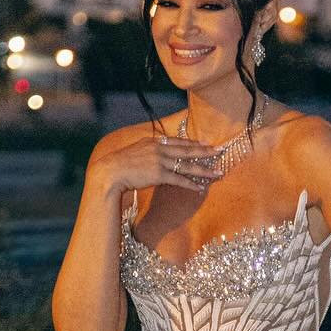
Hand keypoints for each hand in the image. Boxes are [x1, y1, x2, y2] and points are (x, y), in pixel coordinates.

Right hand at [90, 126, 220, 195]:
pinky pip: (179, 179)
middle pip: (188, 150)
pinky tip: (200, 188)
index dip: (194, 143)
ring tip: (217, 173)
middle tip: (220, 151)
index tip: (206, 143)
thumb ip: (149, 152)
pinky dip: (191, 184)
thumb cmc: (120, 165)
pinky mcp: (159, 174)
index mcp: (154, 142)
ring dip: (204, 170)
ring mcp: (160, 161)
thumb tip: (157, 158)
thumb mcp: (136, 152)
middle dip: (206, 151)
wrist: (110, 172)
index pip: (179, 142)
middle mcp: (160, 149)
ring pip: (187, 165)